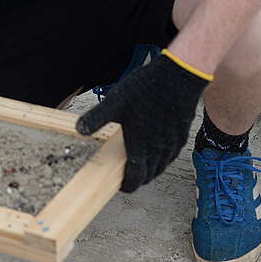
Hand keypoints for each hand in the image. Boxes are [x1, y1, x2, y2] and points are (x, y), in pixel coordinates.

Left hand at [76, 50, 209, 191]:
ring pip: (162, 165)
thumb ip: (97, 118)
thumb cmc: (147, 88)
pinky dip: (163, 158)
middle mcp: (159, 148)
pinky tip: (158, 151)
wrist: (178, 75)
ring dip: (152, 170)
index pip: (136, 176)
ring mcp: (172, 142)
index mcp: (141, 145)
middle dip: (139, 179)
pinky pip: (172, 154)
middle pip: (150, 174)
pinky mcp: (181, 133)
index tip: (121, 186)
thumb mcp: (115, 102)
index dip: (128, 185)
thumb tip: (79, 130)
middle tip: (129, 177)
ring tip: (141, 166)